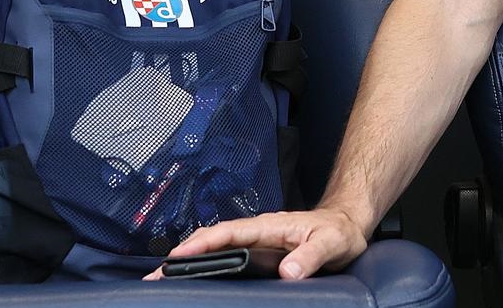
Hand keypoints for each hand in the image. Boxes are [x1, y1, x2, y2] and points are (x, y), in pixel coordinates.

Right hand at [143, 206, 368, 280]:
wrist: (346, 225)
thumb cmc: (338, 231)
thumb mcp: (331, 244)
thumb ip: (311, 256)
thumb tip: (287, 272)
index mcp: (269, 226)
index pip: (229, 232)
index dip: (202, 243)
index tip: (178, 256)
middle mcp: (258, 231)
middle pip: (213, 239)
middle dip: (183, 254)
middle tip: (156, 275)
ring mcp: (256, 241)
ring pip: (217, 247)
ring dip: (191, 259)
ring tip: (163, 279)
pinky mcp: (259, 252)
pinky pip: (227, 255)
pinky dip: (207, 263)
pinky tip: (195, 277)